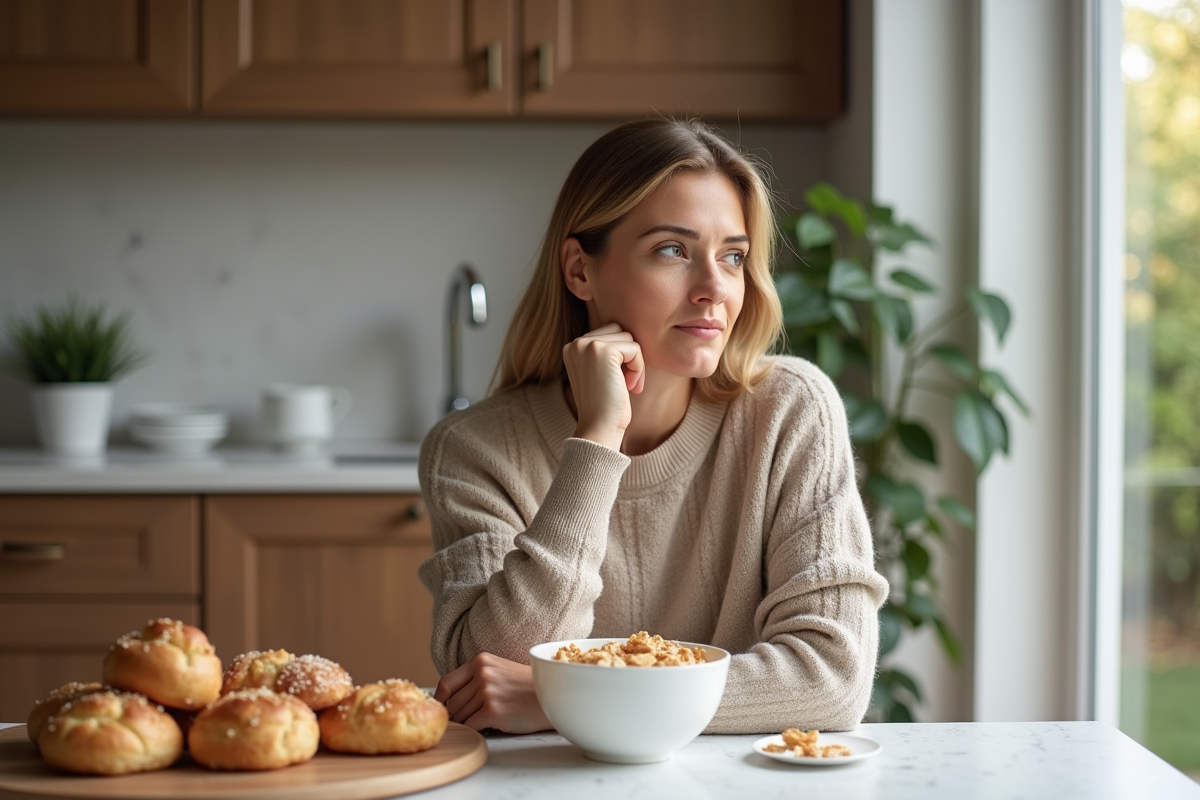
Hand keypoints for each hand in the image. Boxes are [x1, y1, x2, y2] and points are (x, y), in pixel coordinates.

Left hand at [433, 652, 552, 733]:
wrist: (553, 696)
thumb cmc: (526, 687)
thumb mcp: (499, 670)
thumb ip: (475, 678)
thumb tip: (448, 699)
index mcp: (480, 661)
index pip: (446, 683)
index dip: (441, 700)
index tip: (443, 710)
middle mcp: (482, 673)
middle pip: (452, 703)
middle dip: (457, 716)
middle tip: (468, 721)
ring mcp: (487, 691)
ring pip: (460, 716)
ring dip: (467, 724)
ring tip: (482, 723)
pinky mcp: (493, 711)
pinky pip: (470, 726)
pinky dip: (473, 731)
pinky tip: (485, 729)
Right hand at [562, 322, 644, 450]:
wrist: (598, 427)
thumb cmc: (604, 405)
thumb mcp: (598, 373)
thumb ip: (604, 353)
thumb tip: (625, 332)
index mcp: (572, 347)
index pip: (608, 333)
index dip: (621, 356)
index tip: (620, 381)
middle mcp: (576, 343)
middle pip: (618, 331)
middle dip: (628, 355)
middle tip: (627, 383)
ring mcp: (587, 345)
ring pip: (628, 338)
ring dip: (635, 362)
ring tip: (628, 385)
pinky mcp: (603, 351)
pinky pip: (635, 349)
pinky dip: (639, 368)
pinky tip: (630, 386)